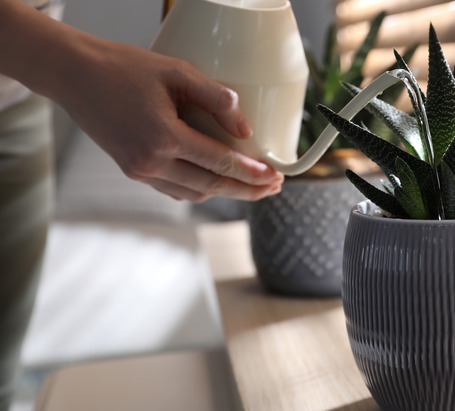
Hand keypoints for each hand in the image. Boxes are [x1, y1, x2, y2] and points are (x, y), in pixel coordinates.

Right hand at [60, 39, 284, 201]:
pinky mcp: (133, 171)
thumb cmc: (124, 68)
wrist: (75, 75)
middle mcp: (151, 162)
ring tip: (253, 186)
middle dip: (247, 190)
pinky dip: (200, 188)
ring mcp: (139, 171)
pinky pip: (175, 189)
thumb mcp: (176, 72)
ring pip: (194, 193)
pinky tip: (217, 181)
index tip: (275, 176)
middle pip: (211, 186)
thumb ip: (215, 99)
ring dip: (225, 192)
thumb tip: (245, 129)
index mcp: (163, 137)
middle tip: (274, 188)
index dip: (251, 173)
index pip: (219, 162)